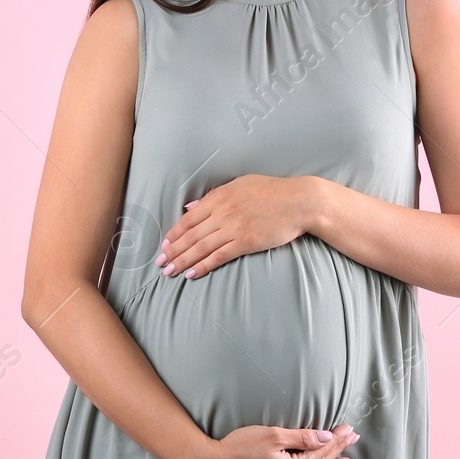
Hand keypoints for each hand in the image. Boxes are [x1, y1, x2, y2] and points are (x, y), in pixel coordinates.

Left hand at [156, 174, 322, 278]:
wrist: (299, 201)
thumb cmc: (272, 191)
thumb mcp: (240, 184)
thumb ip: (214, 196)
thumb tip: (191, 207)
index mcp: (219, 197)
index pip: (188, 219)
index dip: (174, 234)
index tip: (164, 245)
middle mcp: (222, 212)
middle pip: (190, 235)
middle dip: (173, 251)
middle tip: (160, 263)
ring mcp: (234, 228)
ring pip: (200, 248)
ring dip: (182, 261)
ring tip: (170, 272)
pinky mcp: (246, 242)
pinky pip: (219, 256)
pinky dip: (203, 266)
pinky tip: (192, 274)